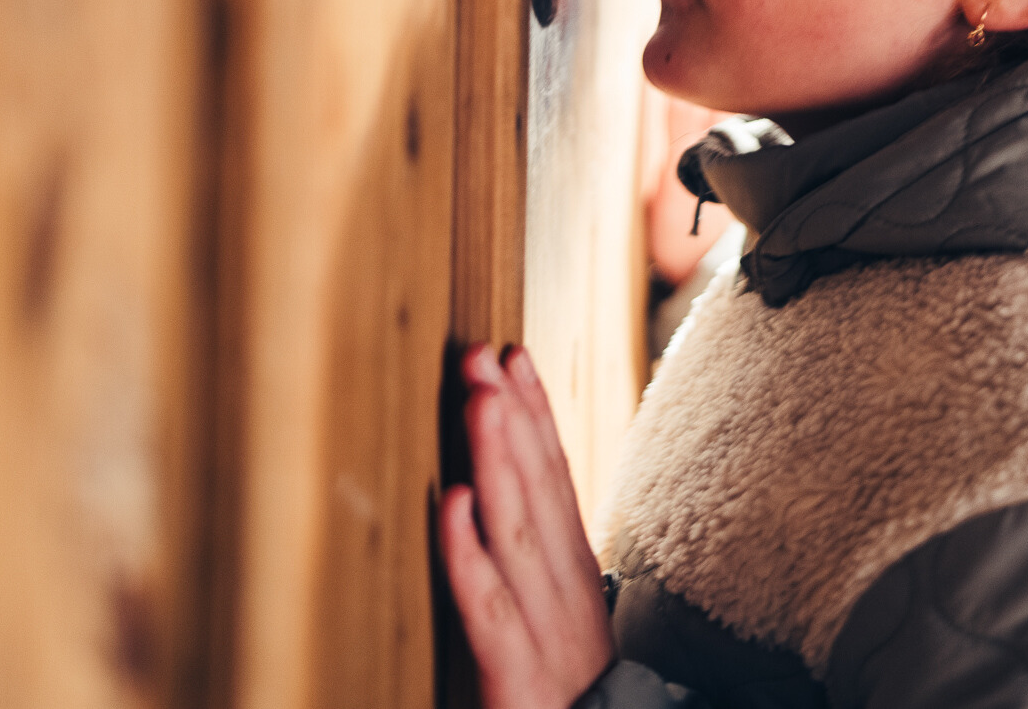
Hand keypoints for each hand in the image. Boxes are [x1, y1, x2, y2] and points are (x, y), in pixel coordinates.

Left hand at [441, 344, 616, 708]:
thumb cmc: (566, 700)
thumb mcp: (557, 625)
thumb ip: (537, 568)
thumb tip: (505, 504)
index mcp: (575, 578)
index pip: (556, 482)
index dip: (536, 417)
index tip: (514, 356)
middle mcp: (568, 596)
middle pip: (541, 493)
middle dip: (514, 418)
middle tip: (485, 353)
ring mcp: (548, 636)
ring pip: (520, 534)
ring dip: (499, 460)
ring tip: (478, 400)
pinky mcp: (518, 681)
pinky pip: (491, 610)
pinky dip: (471, 554)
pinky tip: (452, 503)